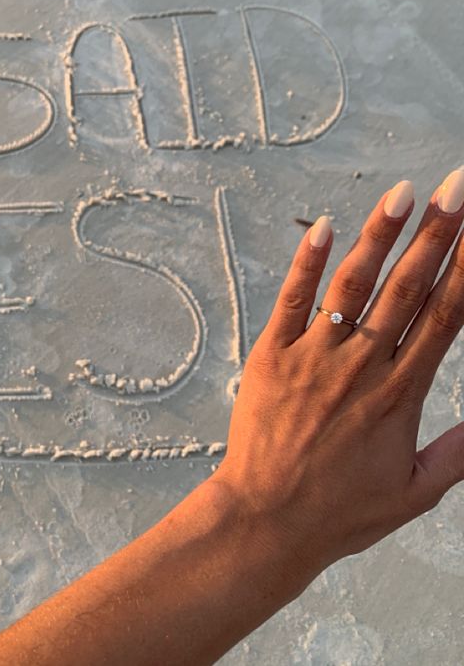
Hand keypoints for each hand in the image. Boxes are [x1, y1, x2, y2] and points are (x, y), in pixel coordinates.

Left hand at [215, 170, 463, 575]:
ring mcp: (314, 355)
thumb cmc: (340, 511)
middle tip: (457, 190)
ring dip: (380, 235)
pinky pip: (292, 299)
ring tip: (403, 193)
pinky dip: (307, 261)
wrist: (266, 521)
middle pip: (407, 288)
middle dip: (436, 234)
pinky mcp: (272, 354)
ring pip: (353, 283)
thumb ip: (456, 455)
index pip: (443, 317)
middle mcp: (361, 365)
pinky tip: (325, 225)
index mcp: (400, 393)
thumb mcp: (414, 493)